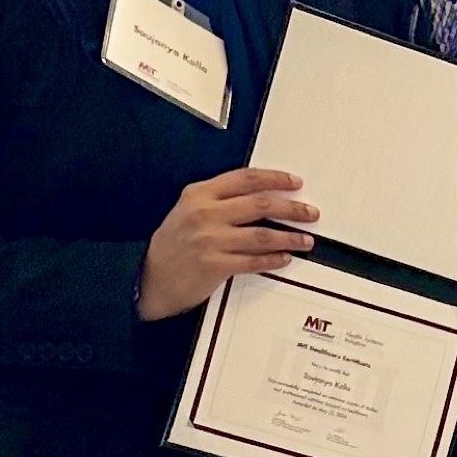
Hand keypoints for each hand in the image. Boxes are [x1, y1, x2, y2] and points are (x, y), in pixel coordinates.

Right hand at [137, 167, 317, 321]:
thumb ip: (217, 200)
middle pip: (261, 204)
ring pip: (263, 234)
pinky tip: (284, 258)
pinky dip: (273, 259)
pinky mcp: (214, 265)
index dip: (275, 178)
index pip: (245, 179)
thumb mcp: (187, 210)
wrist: (147, 277)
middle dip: (292, 207)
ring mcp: (210, 240)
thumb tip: (260, 197)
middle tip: (310, 212)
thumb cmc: (170, 245)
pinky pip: (254, 261)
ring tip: (305, 239)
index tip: (295, 182)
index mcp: (199, 194)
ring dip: (290, 236)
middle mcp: (205, 213)